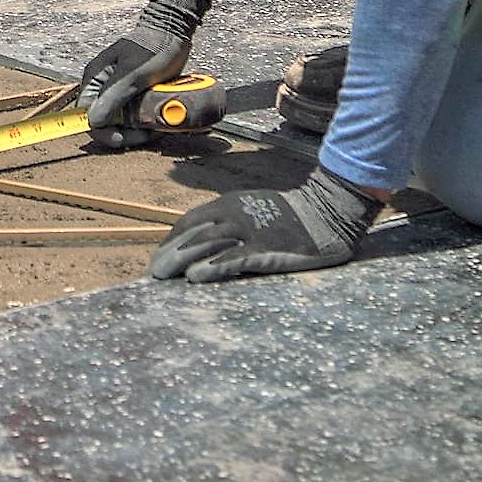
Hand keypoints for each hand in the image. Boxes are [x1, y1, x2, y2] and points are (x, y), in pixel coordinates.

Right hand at [78, 0, 212, 148]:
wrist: (173, 30)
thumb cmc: (152, 49)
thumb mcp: (133, 75)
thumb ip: (113, 97)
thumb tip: (93, 122)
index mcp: (95, 79)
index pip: (86, 114)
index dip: (102, 131)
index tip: (123, 139)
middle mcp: (103, 86)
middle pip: (105, 121)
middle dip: (125, 132)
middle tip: (147, 133)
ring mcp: (118, 90)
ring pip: (121, 120)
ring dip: (137, 128)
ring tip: (156, 126)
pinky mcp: (133, 92)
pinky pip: (134, 114)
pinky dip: (144, 120)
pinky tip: (157, 119)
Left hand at [146, 167, 380, 281]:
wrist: (327, 211)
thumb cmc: (289, 216)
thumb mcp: (253, 211)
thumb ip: (229, 224)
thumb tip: (202, 246)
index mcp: (229, 204)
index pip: (190, 221)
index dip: (171, 240)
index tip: (159, 258)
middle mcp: (234, 214)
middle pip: (193, 234)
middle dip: (170, 253)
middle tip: (154, 273)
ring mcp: (250, 230)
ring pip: (207, 244)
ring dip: (181, 259)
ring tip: (163, 276)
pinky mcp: (266, 248)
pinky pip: (235, 258)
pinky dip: (213, 267)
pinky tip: (196, 277)